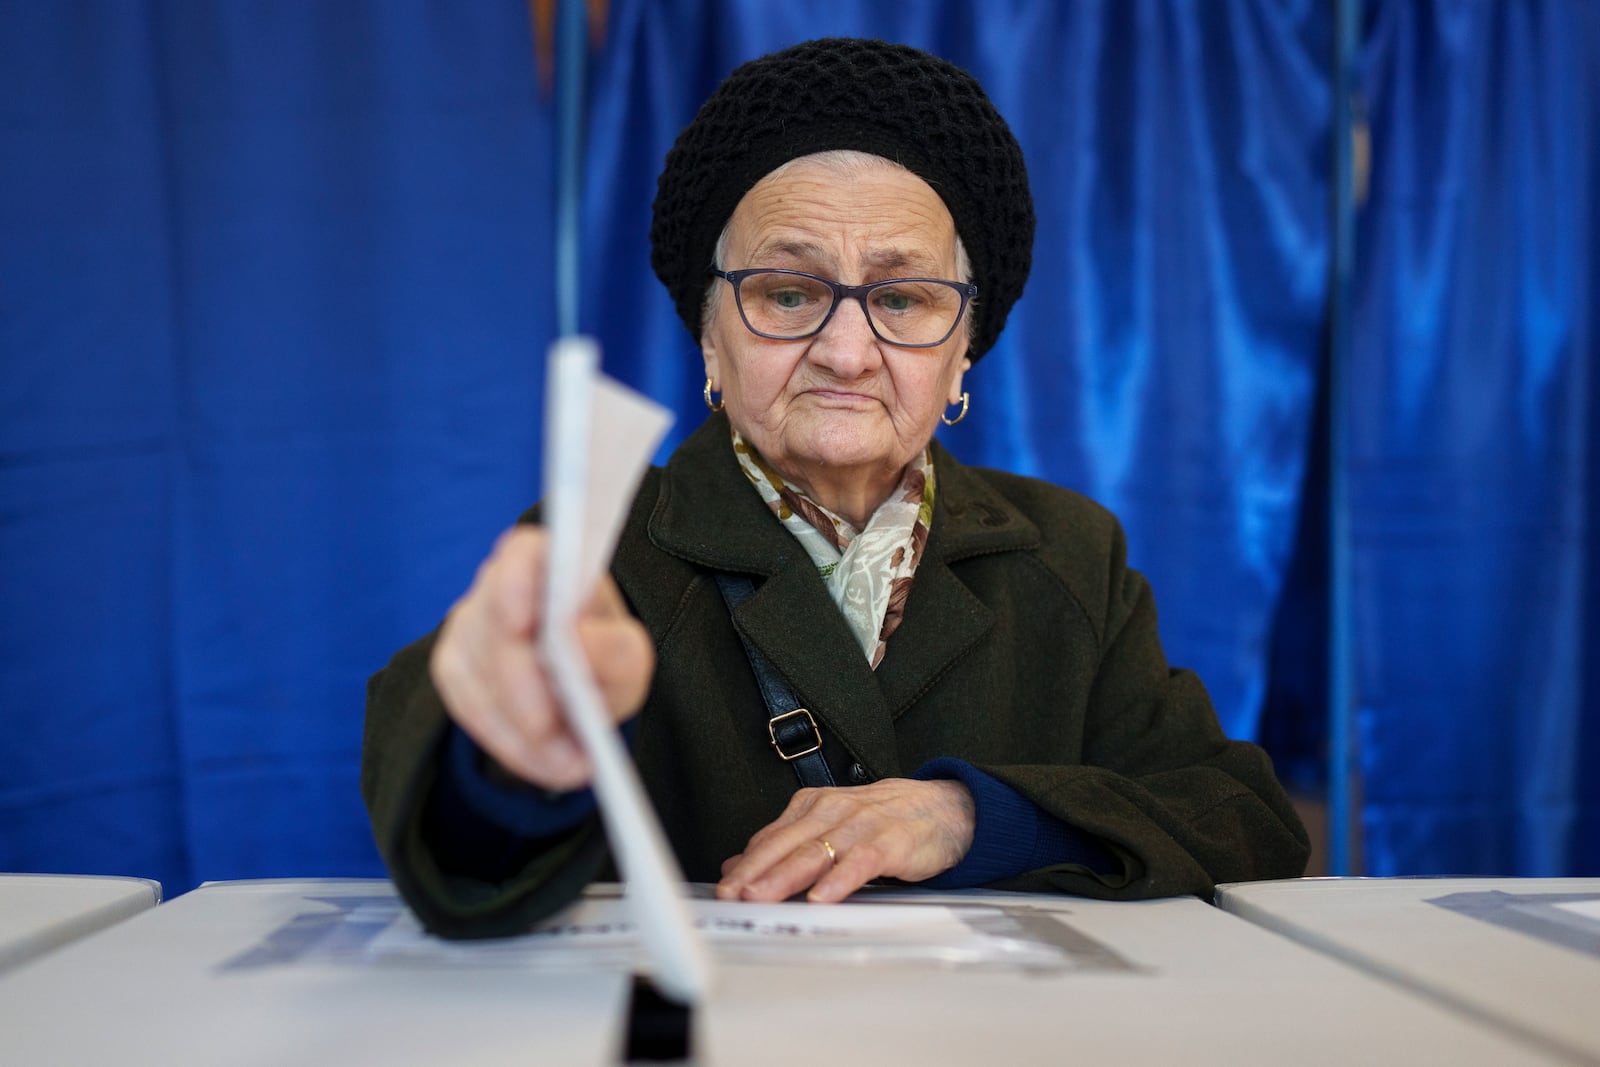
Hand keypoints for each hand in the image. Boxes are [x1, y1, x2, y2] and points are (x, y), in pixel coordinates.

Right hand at [429, 526, 653, 790]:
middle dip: (523, 687)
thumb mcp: (629, 655)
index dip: (516, 583)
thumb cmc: (606, 654)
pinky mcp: (453, 668)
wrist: (581, 682)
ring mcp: (468, 624)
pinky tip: (548, 764)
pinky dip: (511, 744)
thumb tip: (577, 645)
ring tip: (571, 764)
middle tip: (554, 732)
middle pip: (494, 628)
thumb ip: (613, 648)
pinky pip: (471, 710)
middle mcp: (499, 583)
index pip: (523, 553)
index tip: (523, 621)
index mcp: (548, 561)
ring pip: (478, 677)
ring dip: (523, 731)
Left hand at [716, 778, 974, 902]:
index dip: (745, 865)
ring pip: (815, 852)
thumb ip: (786, 846)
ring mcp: (860, 824)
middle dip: (755, 872)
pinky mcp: (889, 842)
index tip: (723, 890)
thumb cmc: (882, 822)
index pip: (770, 838)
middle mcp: (831, 811)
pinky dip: (840, 880)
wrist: (944, 807)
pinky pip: (859, 862)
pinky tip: (823, 897)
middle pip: (785, 845)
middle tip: (731, 895)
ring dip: (785, 877)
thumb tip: (737, 866)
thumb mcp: (829, 827)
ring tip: (761, 898)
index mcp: (812, 807)